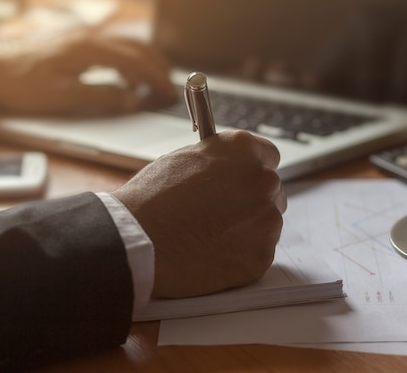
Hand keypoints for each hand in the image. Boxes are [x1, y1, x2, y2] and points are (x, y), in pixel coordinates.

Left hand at [0, 31, 177, 115]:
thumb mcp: (61, 97)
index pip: (135, 61)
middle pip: (137, 48)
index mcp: (88, 49)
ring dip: (145, 64)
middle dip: (157, 69)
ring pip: (127, 46)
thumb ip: (99, 97)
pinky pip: (114, 49)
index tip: (169, 94)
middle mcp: (89, 39)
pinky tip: (126, 80)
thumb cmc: (21, 85)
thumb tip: (131, 99)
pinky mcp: (77, 46)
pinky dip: (129, 63)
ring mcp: (83, 40)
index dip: (155, 79)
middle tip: (169, 91)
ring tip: (155, 85)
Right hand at [113, 130, 286, 297]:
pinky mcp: (260, 257)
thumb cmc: (151, 198)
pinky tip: (211, 254)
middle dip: (250, 200)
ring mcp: (266, 221)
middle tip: (219, 213)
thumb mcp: (183, 159)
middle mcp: (262, 181)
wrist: (136, 239)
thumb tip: (227, 169)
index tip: (240, 181)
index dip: (249, 170)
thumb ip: (217, 161)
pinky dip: (240, 256)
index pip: (267, 156)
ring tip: (209, 236)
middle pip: (270, 191)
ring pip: (267, 224)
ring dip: (247, 229)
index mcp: (243, 150)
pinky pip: (258, 253)